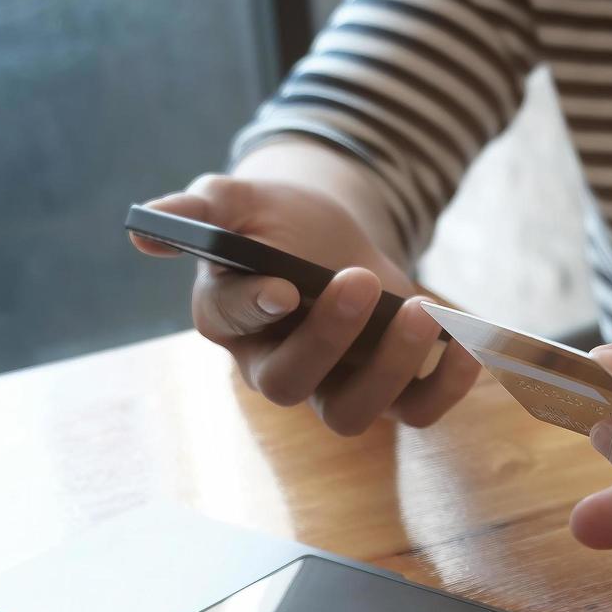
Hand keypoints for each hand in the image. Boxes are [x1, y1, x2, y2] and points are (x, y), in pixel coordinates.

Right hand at [130, 175, 477, 433]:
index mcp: (226, 317)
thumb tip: (142, 224)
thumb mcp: (239, 199)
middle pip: (291, 383)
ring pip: (353, 413)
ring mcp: (332, 384)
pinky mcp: (384, 388)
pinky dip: (448, 386)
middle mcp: (273, 364)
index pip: (232, 323)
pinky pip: (416, 412)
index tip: (285, 286)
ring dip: (392, 368)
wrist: (327, 232)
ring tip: (420, 310)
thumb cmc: (274, 218)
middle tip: (358, 280)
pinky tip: (469, 342)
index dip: (256, 308)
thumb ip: (199, 208)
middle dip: (328, 337)